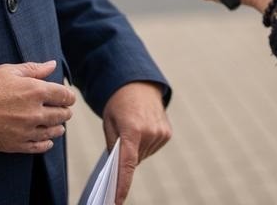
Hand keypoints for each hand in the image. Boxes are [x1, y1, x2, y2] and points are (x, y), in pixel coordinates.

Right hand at [0, 60, 74, 152]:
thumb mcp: (8, 71)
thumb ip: (34, 69)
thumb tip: (52, 65)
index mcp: (35, 90)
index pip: (64, 95)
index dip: (68, 96)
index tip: (67, 97)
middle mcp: (34, 112)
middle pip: (61, 114)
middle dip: (65, 111)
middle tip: (64, 110)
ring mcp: (25, 131)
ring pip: (52, 132)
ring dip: (58, 127)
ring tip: (58, 126)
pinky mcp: (15, 145)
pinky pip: (38, 147)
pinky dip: (46, 144)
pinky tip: (47, 141)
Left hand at [102, 81, 171, 203]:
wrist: (139, 84)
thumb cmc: (119, 103)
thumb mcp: (109, 121)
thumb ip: (113, 144)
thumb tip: (118, 167)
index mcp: (132, 129)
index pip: (127, 165)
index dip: (122, 185)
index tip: (116, 201)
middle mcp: (149, 132)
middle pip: (134, 160)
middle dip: (126, 156)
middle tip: (120, 139)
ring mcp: (161, 133)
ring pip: (144, 155)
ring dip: (136, 149)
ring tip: (132, 130)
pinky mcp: (167, 133)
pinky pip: (152, 148)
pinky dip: (145, 144)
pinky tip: (142, 129)